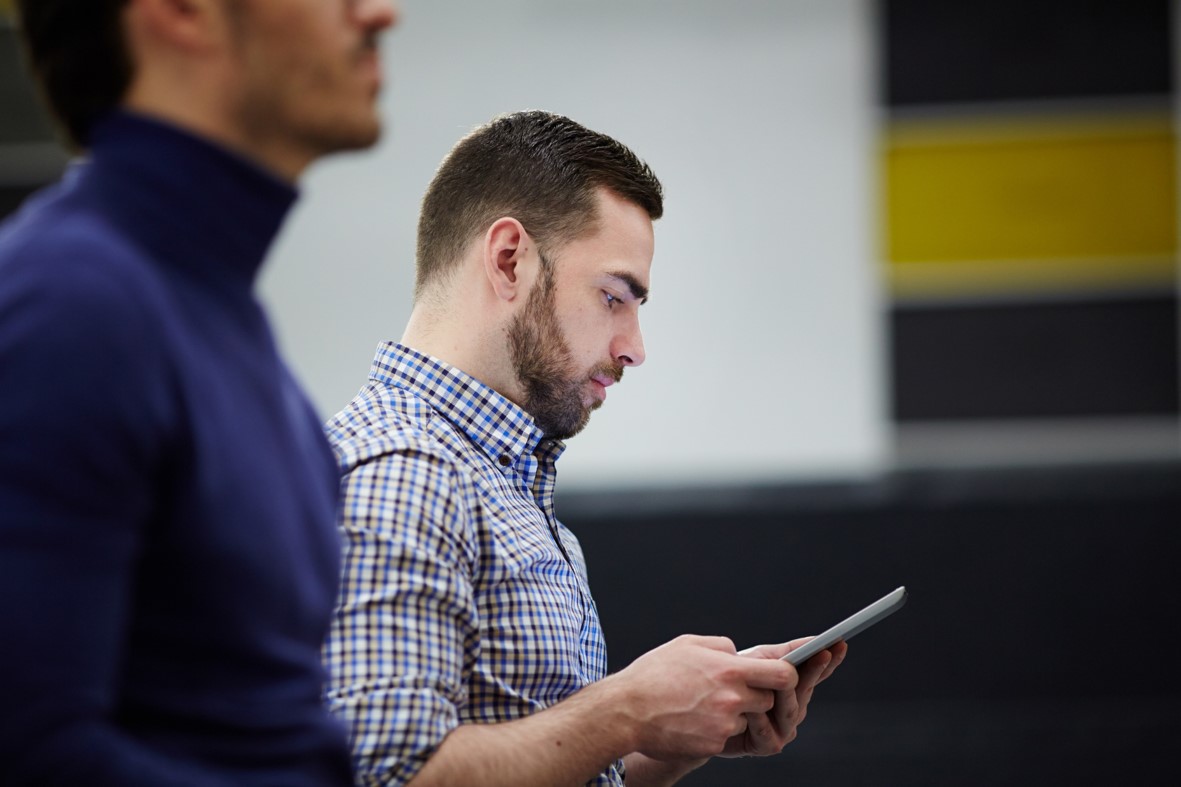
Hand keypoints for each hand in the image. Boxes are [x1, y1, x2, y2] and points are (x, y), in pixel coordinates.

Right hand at [613, 634, 796, 761]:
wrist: (625, 712)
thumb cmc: (653, 675)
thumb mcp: (687, 645)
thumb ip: (721, 647)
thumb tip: (738, 653)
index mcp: (729, 669)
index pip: (783, 674)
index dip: (791, 675)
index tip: (788, 674)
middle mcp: (731, 698)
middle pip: (768, 700)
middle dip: (757, 696)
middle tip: (731, 690)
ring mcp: (724, 724)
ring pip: (747, 719)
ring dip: (734, 713)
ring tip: (702, 704)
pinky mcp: (714, 745)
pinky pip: (727, 735)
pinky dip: (715, 729)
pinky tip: (692, 720)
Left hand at [718, 638, 847, 757]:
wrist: (705, 712)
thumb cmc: (731, 682)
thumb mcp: (757, 661)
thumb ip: (784, 654)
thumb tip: (813, 640)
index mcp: (794, 688)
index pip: (818, 672)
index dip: (830, 659)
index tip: (840, 643)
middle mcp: (794, 709)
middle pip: (807, 689)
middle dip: (814, 670)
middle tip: (822, 653)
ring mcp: (783, 729)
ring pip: (790, 710)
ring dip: (785, 693)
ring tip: (781, 677)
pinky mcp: (767, 745)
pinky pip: (766, 730)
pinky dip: (759, 717)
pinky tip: (752, 708)